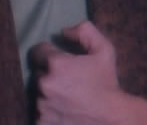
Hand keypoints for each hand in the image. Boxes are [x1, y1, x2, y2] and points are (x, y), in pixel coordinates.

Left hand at [29, 20, 146, 123]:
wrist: (109, 117)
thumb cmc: (106, 82)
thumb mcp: (104, 49)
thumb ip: (85, 31)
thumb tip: (64, 31)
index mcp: (56, 64)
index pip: (38, 51)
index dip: (49, 52)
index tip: (59, 58)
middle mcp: (43, 83)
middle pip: (38, 72)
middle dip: (49, 73)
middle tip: (67, 78)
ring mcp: (40, 105)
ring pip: (37, 92)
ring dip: (48, 91)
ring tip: (66, 94)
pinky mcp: (41, 122)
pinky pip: (38, 111)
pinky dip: (48, 109)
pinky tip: (63, 107)